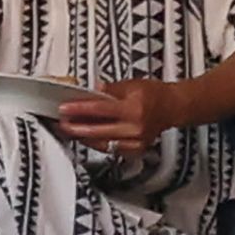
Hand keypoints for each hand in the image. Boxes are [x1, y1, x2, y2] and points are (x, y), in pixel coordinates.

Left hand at [59, 79, 177, 152]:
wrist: (173, 108)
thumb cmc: (155, 95)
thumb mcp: (132, 84)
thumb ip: (110, 89)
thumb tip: (92, 90)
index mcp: (133, 109)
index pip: (99, 109)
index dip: (79, 110)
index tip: (64, 109)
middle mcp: (135, 128)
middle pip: (98, 131)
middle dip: (76, 128)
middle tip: (62, 123)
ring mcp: (136, 141)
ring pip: (102, 143)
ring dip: (84, 138)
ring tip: (70, 131)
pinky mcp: (136, 150)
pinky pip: (111, 149)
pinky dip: (98, 144)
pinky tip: (87, 138)